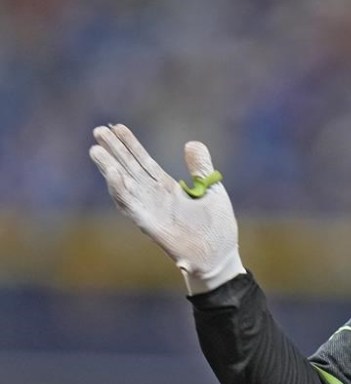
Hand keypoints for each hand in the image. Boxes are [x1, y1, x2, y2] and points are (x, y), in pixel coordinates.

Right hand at [89, 124, 244, 294]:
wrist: (221, 257)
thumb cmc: (217, 228)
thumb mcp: (212, 190)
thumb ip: (201, 168)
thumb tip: (191, 143)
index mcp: (168, 189)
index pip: (144, 162)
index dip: (131, 145)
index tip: (117, 127)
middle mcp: (155, 198)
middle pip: (130, 170)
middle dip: (114, 151)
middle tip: (98, 130)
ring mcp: (151, 211)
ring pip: (124, 186)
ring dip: (110, 168)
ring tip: (96, 149)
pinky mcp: (151, 226)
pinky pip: (132, 206)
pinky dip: (121, 190)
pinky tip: (113, 173)